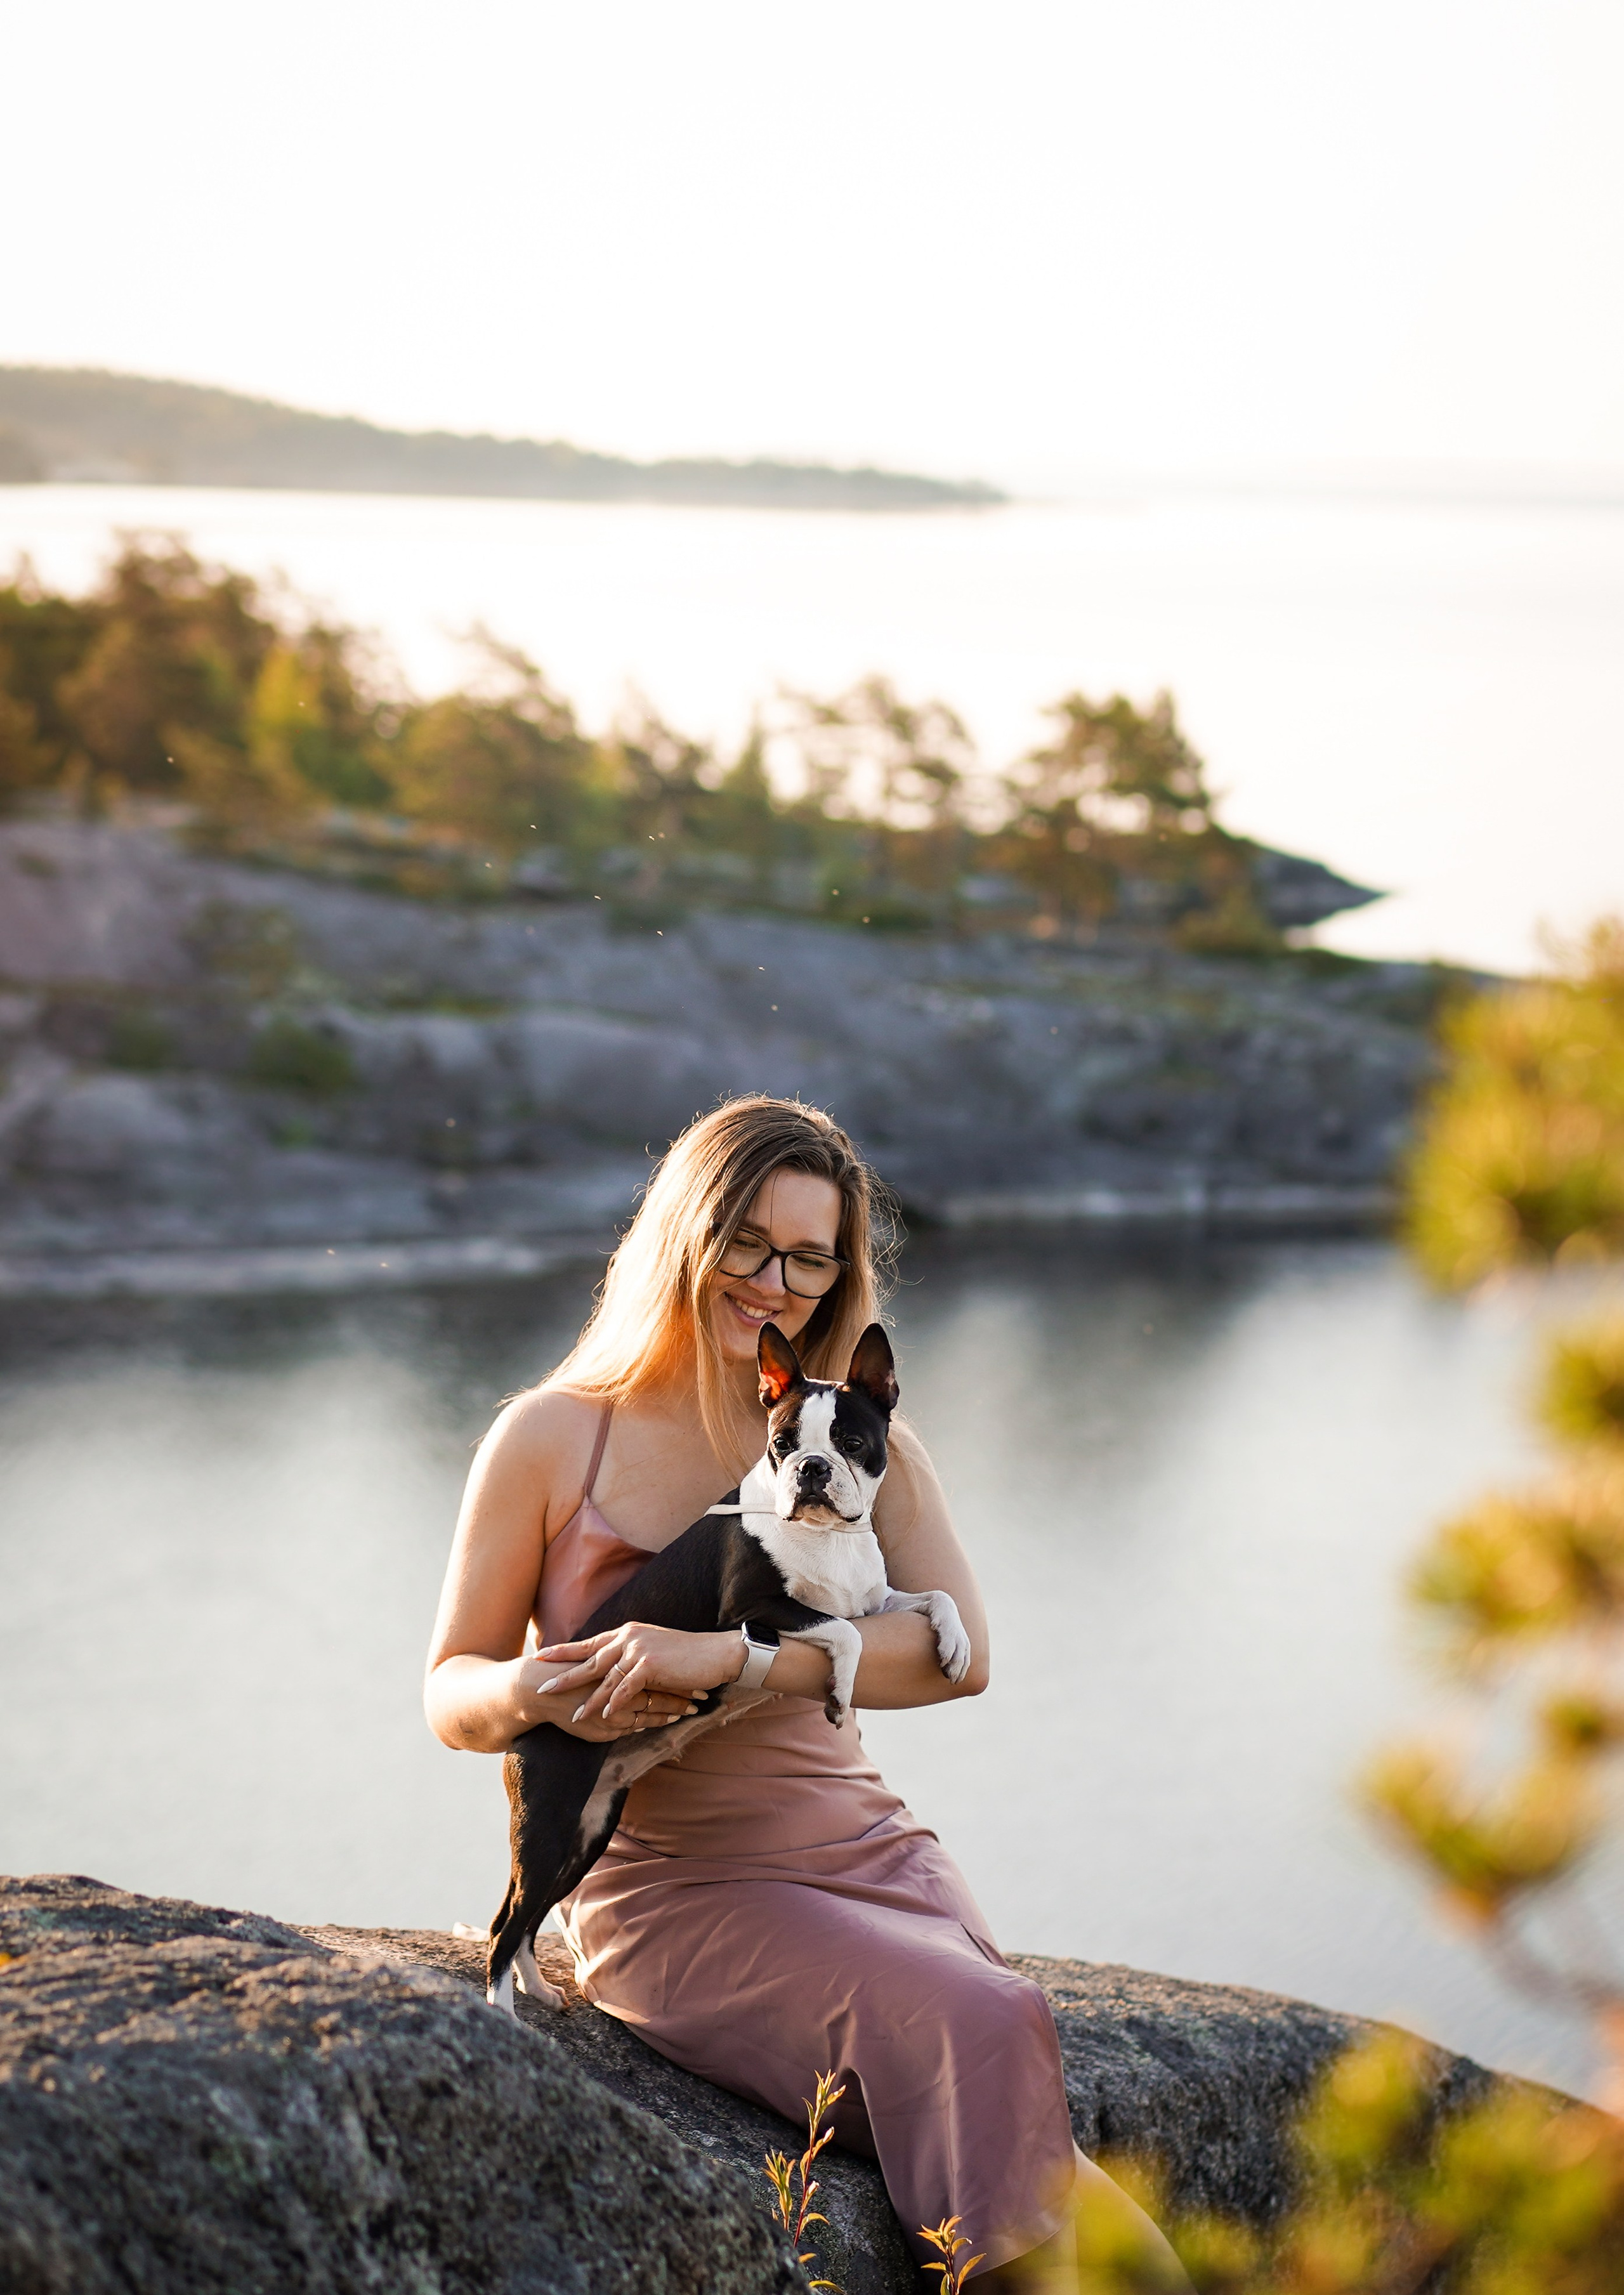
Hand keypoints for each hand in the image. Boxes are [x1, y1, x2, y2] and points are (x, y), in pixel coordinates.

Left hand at [534, 1622, 745, 1730]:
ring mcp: (638, 1650)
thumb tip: (613, 1666)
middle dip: (564, 1675)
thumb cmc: (686, 1654)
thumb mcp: (653, 1648)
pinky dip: (615, 1704)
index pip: (589, 1642)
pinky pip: (626, 1689)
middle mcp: (628, 1637)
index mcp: (627, 1632)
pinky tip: (605, 1717)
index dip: (564, 1650)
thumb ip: (631, 1653)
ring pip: (605, 1680)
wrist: (715, 1653)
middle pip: (589, 1660)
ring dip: (589, 1701)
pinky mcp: (649, 1666)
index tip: (541, 1654)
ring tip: (572, 1716)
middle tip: (542, 1686)